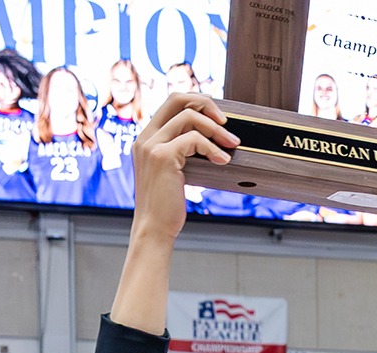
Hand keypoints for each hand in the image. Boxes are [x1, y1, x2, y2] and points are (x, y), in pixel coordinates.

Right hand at [130, 95, 238, 243]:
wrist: (155, 230)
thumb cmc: (166, 207)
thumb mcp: (172, 172)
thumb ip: (181, 151)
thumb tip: (209, 137)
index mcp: (146, 139)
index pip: (171, 103)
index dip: (197, 103)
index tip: (217, 119)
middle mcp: (145, 138)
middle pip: (177, 98)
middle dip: (206, 105)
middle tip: (226, 123)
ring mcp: (151, 146)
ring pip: (189, 117)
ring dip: (217, 129)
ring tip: (232, 144)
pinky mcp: (162, 157)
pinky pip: (194, 139)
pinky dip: (213, 148)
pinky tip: (223, 160)